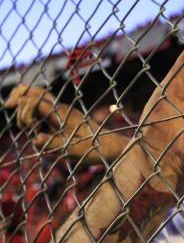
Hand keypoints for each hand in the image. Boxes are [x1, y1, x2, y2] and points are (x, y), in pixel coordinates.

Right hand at [5, 84, 128, 163]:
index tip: (27, 126)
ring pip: (38, 99)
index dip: (25, 109)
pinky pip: (44, 109)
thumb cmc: (95, 149)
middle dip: (20, 98)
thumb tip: (35, 139)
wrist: (112, 147)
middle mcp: (61, 110)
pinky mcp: (63, 120)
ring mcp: (62, 114)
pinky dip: (33, 112)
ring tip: (23, 120)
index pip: (36, 101)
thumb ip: (53, 144)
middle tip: (12, 109)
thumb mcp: (73, 150)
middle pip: (35, 93)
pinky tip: (32, 123)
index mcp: (62, 114)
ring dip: (26, 107)